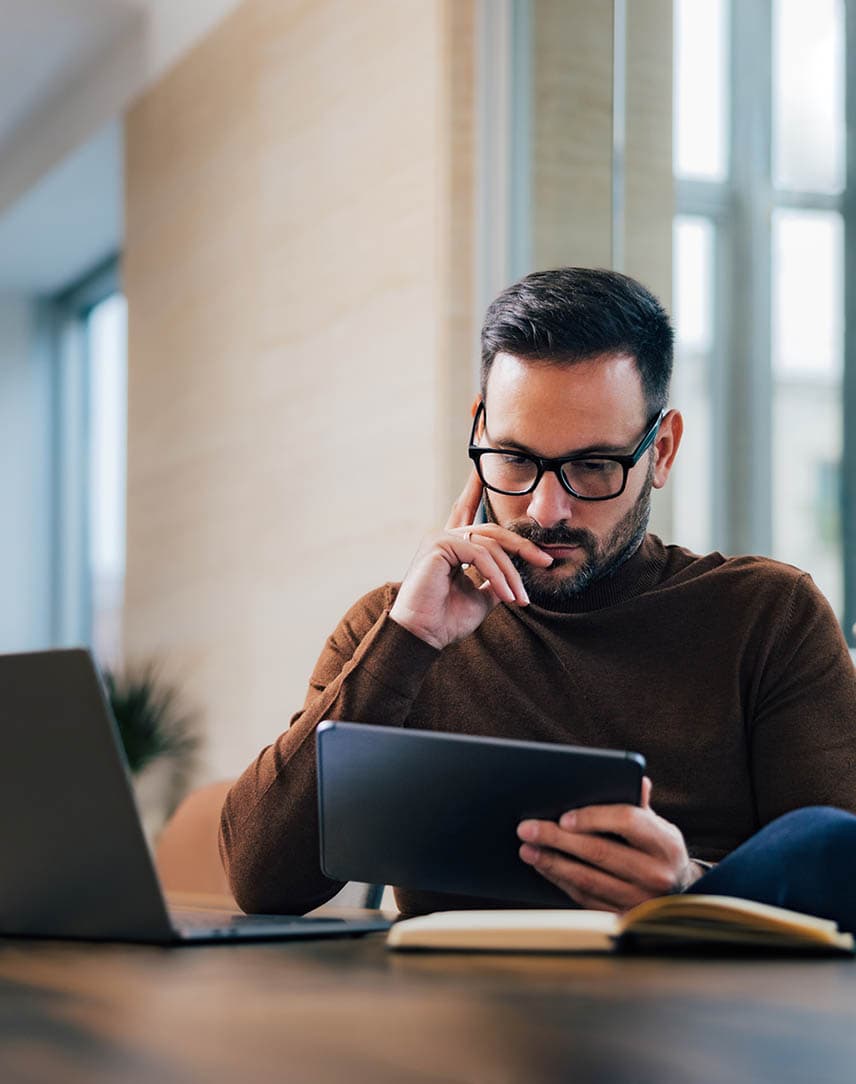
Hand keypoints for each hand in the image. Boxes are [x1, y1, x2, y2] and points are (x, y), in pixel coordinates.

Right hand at [389, 470, 552, 649]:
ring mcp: (440, 538)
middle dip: (521, 546)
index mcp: (452, 547)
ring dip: (510, 574)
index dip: (475, 490)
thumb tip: (514, 580)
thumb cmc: (445, 621)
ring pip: (490, 546)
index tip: (482, 471)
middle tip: (545, 560)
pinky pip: (480, 555)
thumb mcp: (480, 599)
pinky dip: (497, 575)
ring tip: (520, 598)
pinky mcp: (439, 545)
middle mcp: (444, 537)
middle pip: (493, 532)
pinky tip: (506, 594)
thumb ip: (495, 583)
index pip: (468, 513)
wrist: (423, 637)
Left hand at [517, 778, 703, 911]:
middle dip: (557, 839)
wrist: (682, 896)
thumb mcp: (658, 826)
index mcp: (664, 842)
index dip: (593, 817)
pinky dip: (562, 881)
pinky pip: (586, 899)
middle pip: (599, 852)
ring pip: (588, 879)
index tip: (564, 817)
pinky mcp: (623, 917)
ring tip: (527, 850)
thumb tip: (636, 778)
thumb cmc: (659, 850)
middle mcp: (655, 873)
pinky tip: (545, 868)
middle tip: (527, 828)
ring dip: (552, 863)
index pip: (626, 820)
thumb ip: (640, 804)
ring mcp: (639, 899)